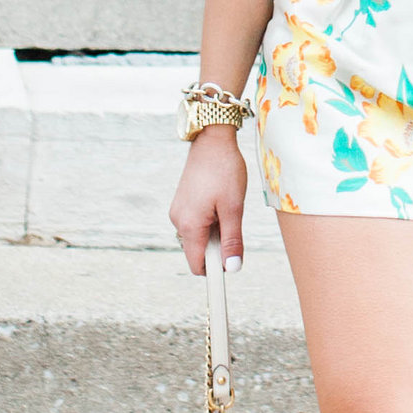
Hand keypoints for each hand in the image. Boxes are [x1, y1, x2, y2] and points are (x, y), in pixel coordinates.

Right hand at [169, 127, 248, 273]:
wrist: (212, 140)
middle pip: (198, 252)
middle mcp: (178, 221)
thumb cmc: (225, 170)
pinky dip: (210, 222)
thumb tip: (232, 267)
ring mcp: (178, 211)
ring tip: (226, 208)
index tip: (231, 270)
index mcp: (190, 225)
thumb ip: (232, 240)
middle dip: (218, 247)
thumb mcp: (233, 207)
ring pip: (198, 237)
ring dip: (215, 233)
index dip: (214, 272)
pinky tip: (219, 203)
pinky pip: (196, 224)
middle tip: (233, 223)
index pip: (197, 265)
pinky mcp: (182, 203)